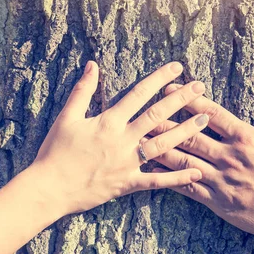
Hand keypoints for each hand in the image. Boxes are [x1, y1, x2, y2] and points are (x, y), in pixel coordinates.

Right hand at [30, 61, 209, 218]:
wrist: (49, 188)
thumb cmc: (55, 151)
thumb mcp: (67, 117)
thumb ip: (83, 90)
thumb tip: (93, 65)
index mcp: (109, 121)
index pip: (139, 94)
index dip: (159, 79)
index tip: (177, 68)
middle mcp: (122, 140)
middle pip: (157, 116)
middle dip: (181, 100)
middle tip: (201, 88)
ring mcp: (127, 162)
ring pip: (163, 144)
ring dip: (186, 132)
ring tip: (205, 120)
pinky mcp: (128, 183)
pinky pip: (157, 180)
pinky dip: (177, 177)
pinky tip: (197, 172)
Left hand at [150, 74, 253, 237]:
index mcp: (246, 137)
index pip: (210, 113)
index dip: (188, 100)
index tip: (171, 89)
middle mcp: (229, 156)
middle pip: (189, 134)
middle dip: (165, 122)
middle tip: (144, 112)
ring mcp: (221, 180)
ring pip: (184, 161)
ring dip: (161, 148)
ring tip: (140, 139)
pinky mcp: (219, 202)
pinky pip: (189, 189)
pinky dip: (170, 180)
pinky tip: (153, 174)